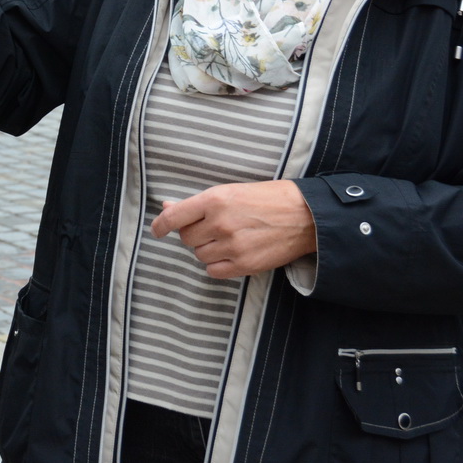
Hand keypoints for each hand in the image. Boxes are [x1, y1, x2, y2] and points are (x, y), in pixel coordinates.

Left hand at [151, 179, 316, 278]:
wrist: (304, 215)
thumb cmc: (268, 198)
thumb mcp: (231, 191)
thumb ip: (198, 203)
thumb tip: (168, 208)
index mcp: (215, 199)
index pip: (175, 217)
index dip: (161, 225)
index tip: (157, 230)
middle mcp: (220, 223)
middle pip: (187, 238)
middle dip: (194, 234)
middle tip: (213, 226)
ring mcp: (232, 246)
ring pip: (199, 254)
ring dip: (207, 248)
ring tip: (228, 238)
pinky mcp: (244, 264)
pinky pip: (213, 270)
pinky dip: (216, 264)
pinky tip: (230, 253)